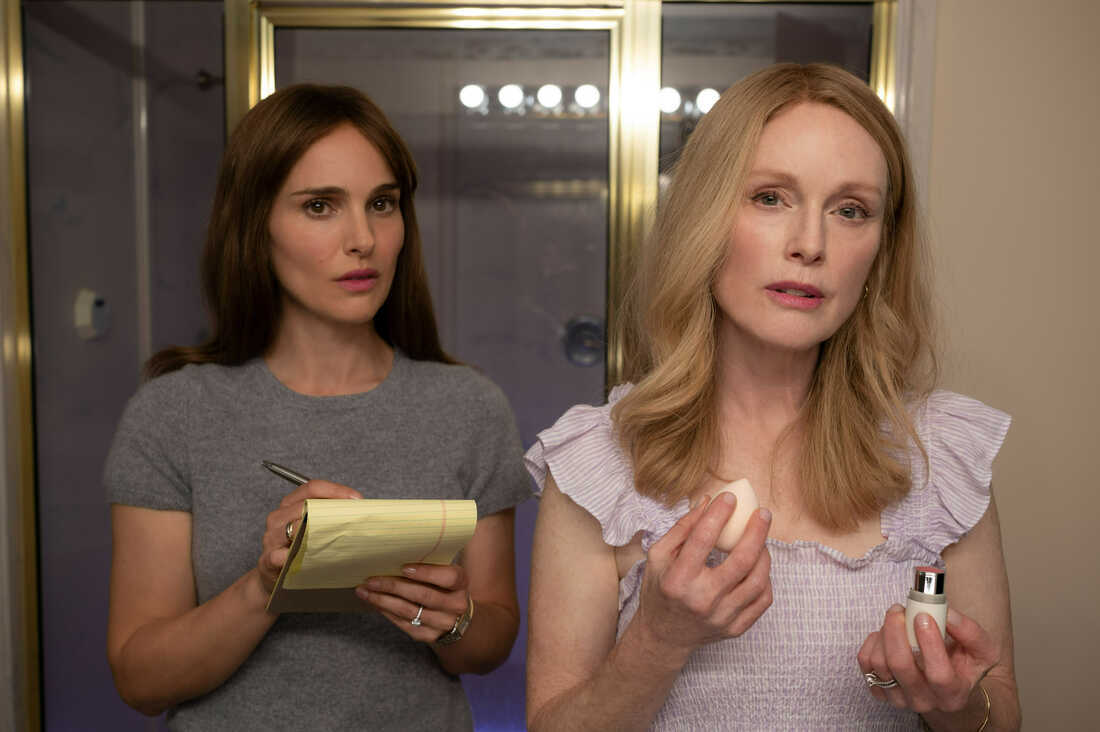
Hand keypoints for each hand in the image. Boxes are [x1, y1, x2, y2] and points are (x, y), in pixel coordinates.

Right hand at [257, 479, 362, 594]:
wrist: (274, 576)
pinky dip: (287, 556)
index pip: (312, 488)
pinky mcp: (268, 561)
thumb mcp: (311, 527)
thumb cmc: (298, 548)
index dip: (336, 490)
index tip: (356, 499)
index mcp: (290, 504)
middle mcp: (279, 518)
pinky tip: (298, 558)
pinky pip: (276, 556)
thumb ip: (328, 515)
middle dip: (332, 510)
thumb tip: (357, 508)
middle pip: (305, 505)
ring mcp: (272, 539)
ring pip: (293, 528)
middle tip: (354, 518)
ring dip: (315, 531)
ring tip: (335, 536)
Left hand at [356, 563, 470, 642]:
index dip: (426, 573)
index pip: (448, 578)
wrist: (458, 619)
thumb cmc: (445, 588)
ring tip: (365, 591)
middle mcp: (455, 605)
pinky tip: (374, 602)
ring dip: (382, 600)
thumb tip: (395, 554)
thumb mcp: (446, 574)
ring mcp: (442, 623)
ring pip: (408, 611)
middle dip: (393, 587)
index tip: (403, 567)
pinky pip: (403, 623)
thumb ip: (430, 565)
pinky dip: (386, 612)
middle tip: (371, 580)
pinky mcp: (428, 636)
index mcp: (461, 584)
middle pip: (422, 595)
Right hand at [633, 492, 772, 656]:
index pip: (703, 539)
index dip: (719, 514)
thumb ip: (682, 528)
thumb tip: (708, 502)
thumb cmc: (659, 590)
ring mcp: (721, 617)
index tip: (729, 498)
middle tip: (763, 514)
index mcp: (679, 579)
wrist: (663, 636)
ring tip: (762, 540)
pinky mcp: (735, 629)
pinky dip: (765, 580)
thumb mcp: (658, 556)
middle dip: (757, 531)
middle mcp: (702, 600)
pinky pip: (762, 601)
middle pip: (741, 560)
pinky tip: (759, 567)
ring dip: (764, 554)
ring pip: (757, 581)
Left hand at [857, 604, 999, 714]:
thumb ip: (969, 632)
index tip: (923, 617)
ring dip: (884, 634)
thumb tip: (946, 615)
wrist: (948, 679)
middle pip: (901, 666)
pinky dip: (872, 642)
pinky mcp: (879, 690)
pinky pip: (865, 662)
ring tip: (896, 621)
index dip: (930, 644)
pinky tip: (886, 636)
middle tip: (899, 610)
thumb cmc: (965, 662)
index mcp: (953, 695)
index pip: (939, 675)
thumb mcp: (982, 648)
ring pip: (880, 662)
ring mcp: (899, 698)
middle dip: (896, 631)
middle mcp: (925, 702)